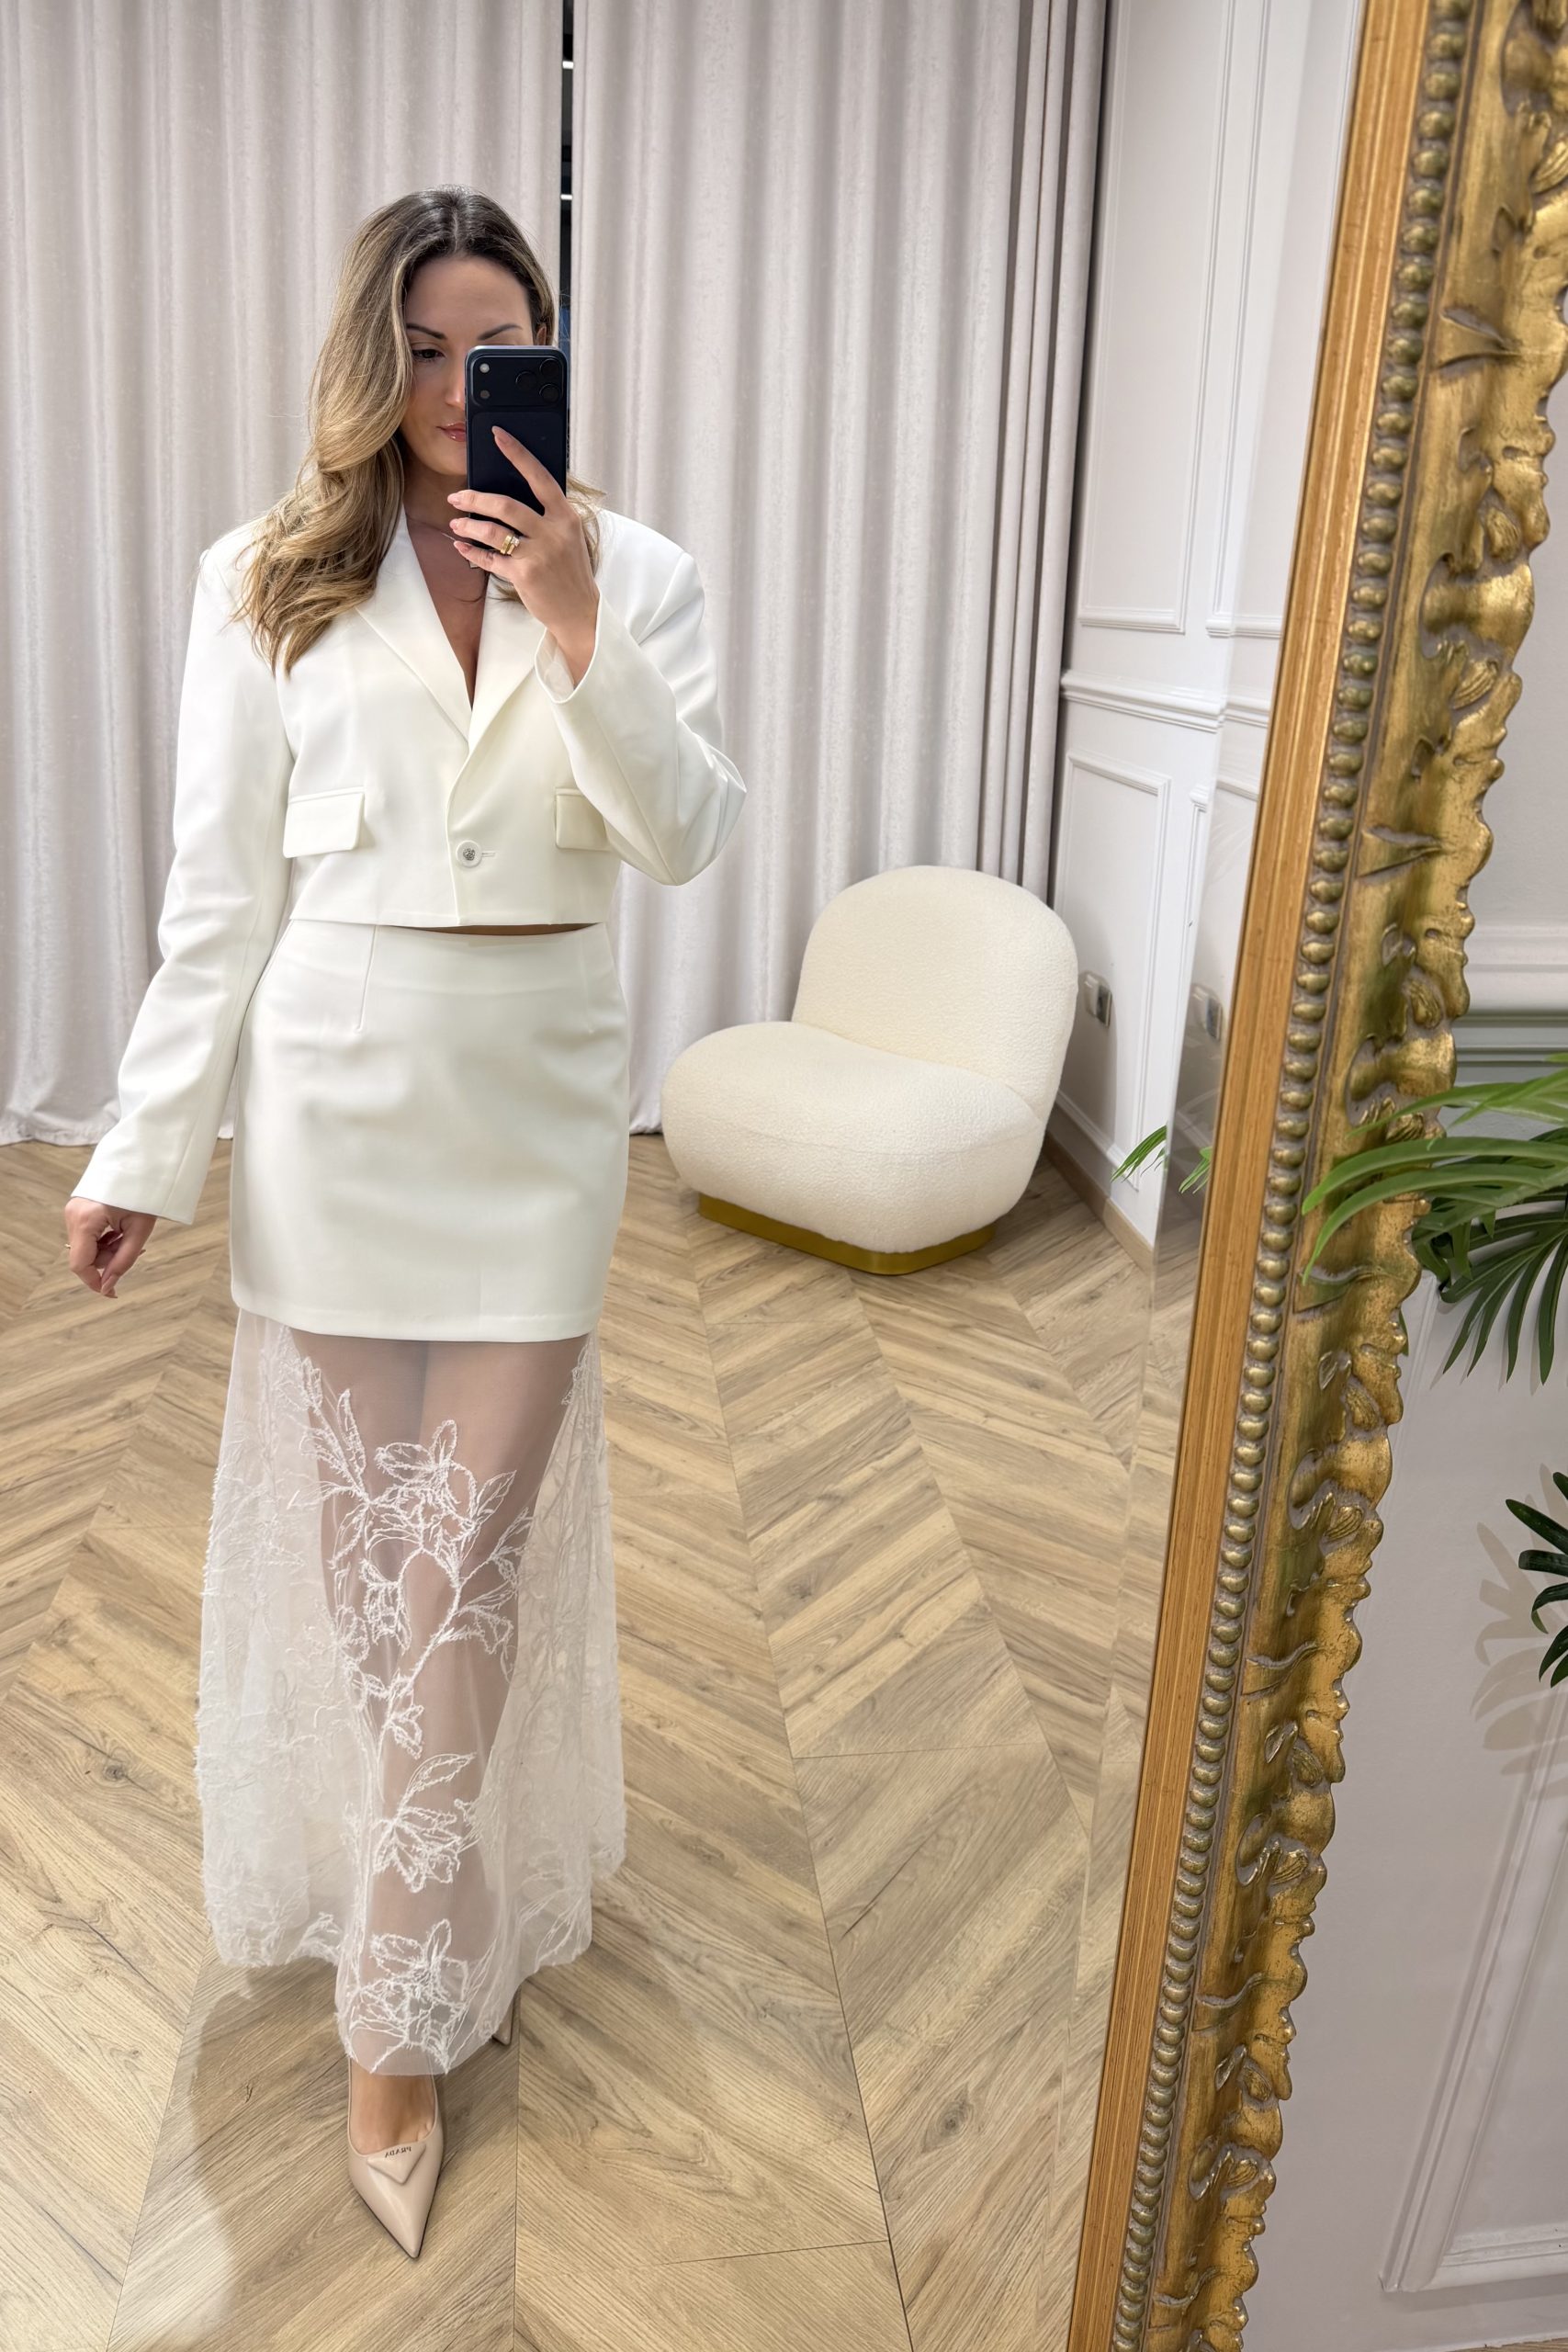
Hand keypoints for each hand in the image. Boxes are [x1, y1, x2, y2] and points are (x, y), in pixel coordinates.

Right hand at [64, 1198, 155, 1297]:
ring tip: (128, 1235)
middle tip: (134, 1248)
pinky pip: (87, 1235)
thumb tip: (107, 1287)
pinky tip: (119, 1229)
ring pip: (86, 1247)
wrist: (141, 1164)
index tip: (111, 1293)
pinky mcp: (78, 1209)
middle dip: (108, 1260)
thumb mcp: (139, 1231)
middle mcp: (73, 1215)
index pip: (80, 1265)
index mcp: (86, 1220)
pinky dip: (103, 1239)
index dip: (94, 1282)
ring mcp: (73, 1211)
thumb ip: (123, 1261)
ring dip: (107, 1249)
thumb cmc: (144, 1194)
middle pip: (85, 1256)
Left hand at [448, 431, 599, 673]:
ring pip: (493, 531)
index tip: (497, 434)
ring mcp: (539, 554)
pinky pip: (490, 558)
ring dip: (469, 526)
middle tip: (456, 497)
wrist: (579, 611)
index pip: (539, 476)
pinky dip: (472, 552)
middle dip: (475, 498)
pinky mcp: (524, 575)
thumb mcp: (567, 538)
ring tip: (456, 524)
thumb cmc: (569, 572)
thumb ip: (547, 517)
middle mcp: (553, 532)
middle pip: (506, 505)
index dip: (517, 453)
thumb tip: (510, 497)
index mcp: (566, 516)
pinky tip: (461, 547)